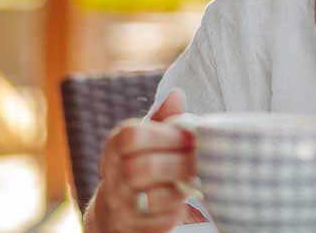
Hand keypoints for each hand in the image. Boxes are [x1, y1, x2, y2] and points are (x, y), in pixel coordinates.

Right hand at [91, 89, 203, 232]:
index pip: (133, 137)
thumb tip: (177, 94)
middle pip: (143, 168)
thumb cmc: (140, 164)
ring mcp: (120, 204)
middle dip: (179, 164)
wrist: (115, 210)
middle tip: (203, 161)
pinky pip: (161, 220)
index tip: (192, 137)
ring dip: (182, 188)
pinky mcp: (133, 227)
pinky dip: (179, 210)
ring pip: (153, 197)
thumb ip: (163, 118)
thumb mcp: (147, 138)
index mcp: (115, 146)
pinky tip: (186, 201)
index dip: (167, 136)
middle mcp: (112, 175)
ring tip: (197, 179)